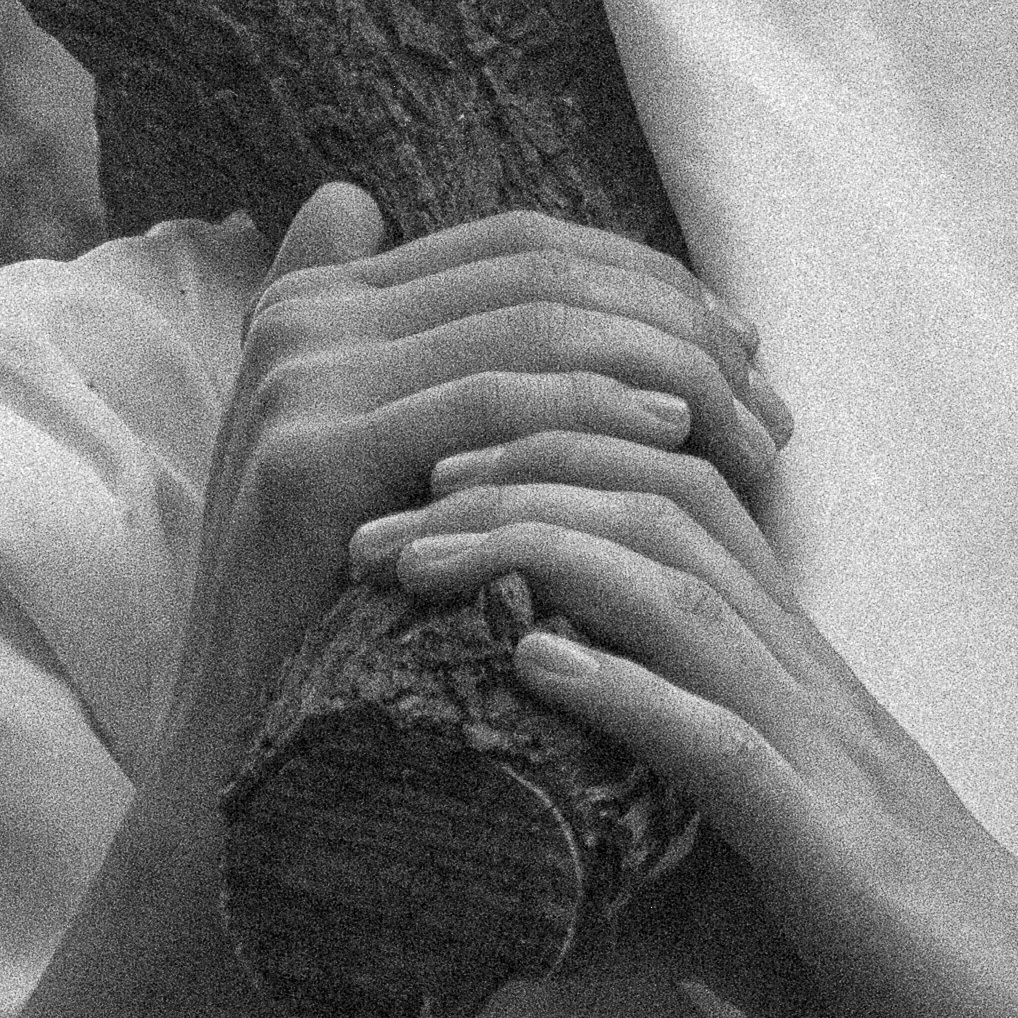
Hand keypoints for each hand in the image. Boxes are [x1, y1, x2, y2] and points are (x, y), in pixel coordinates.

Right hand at [145, 186, 793, 841]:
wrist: (252, 771)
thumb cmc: (364, 631)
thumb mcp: (407, 478)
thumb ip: (455, 370)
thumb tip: (611, 309)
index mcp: (325, 303)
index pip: (522, 246)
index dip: (646, 280)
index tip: (742, 343)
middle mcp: (300, 320)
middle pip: (537, 275)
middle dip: (673, 324)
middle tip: (765, 389)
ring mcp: (296, 381)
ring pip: (529, 325)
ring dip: (663, 368)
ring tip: (747, 428)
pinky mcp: (308, 457)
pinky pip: (485, 404)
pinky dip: (594, 410)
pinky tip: (671, 442)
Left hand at [348, 444, 1017, 1017]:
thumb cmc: (890, 973)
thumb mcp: (737, 909)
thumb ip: (633, 882)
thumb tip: (499, 914)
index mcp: (790, 675)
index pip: (675, 502)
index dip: (554, 462)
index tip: (432, 479)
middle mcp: (808, 683)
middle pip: (663, 512)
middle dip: (516, 485)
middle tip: (387, 510)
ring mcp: (828, 757)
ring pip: (684, 597)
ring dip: (540, 556)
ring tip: (427, 556)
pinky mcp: (839, 852)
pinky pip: (722, 743)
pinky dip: (625, 691)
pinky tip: (539, 663)